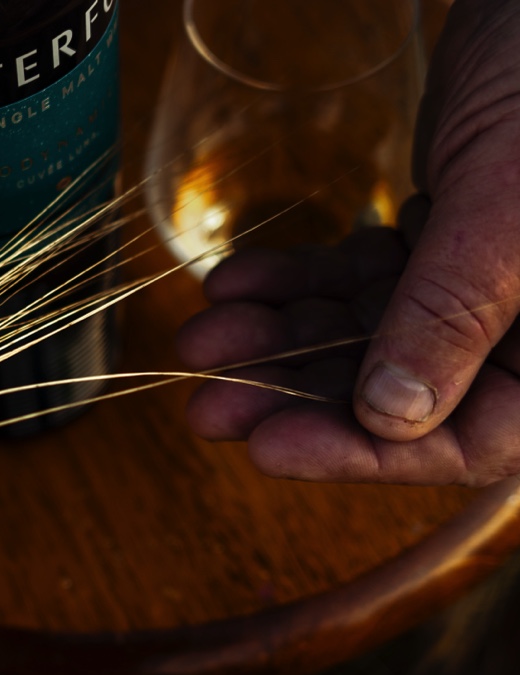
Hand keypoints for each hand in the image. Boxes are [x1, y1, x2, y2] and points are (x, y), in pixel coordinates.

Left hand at [176, 0, 519, 485]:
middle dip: (296, 397)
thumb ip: (455, 310)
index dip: (365, 456)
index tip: (269, 448)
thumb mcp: (512, 204)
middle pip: (404, 399)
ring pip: (369, 338)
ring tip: (201, 339)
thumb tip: (391, 418)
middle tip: (207, 406)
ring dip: (279, 338)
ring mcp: (487, 284)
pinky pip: (361, 278)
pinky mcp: (445, 241)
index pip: (475, 440)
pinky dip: (298, 280)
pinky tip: (235, 283)